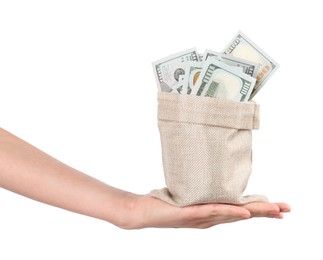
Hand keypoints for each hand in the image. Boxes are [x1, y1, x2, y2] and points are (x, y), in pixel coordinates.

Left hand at [121, 194, 289, 228]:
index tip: (279, 208)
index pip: (240, 211)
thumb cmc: (164, 202)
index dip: (260, 210)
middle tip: (286, 210)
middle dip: (266, 212)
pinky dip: (229, 212)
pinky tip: (243, 212)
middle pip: (243, 214)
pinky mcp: (190, 214)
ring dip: (255, 212)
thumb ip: (200, 187)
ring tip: (274, 210)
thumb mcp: (187, 193)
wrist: (142, 212)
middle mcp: (210, 218)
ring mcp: (201, 218)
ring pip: (233, 214)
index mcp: (211, 213)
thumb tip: (208, 173)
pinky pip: (212, 212)